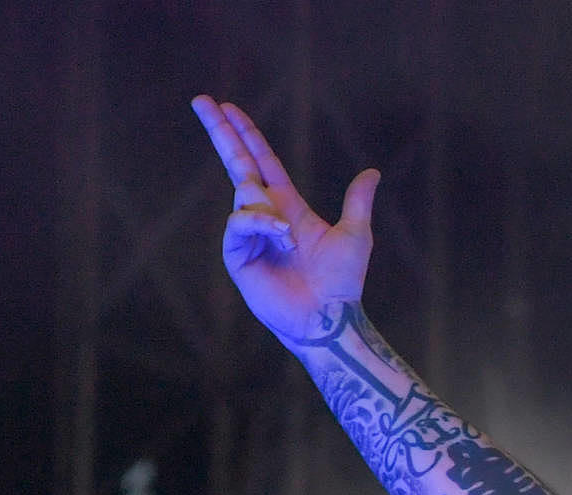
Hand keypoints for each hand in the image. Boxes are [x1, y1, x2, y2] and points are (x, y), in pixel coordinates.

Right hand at [190, 94, 378, 343]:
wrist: (328, 317)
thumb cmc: (342, 283)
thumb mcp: (355, 234)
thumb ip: (357, 201)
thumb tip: (372, 172)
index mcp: (287, 206)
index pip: (261, 160)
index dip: (246, 134)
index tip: (228, 107)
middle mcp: (264, 216)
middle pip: (236, 163)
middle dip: (220, 131)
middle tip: (200, 99)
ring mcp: (248, 236)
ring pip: (244, 195)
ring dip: (266, 211)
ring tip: (288, 238)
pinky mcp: (238, 256)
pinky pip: (238, 223)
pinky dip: (260, 224)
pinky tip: (280, 238)